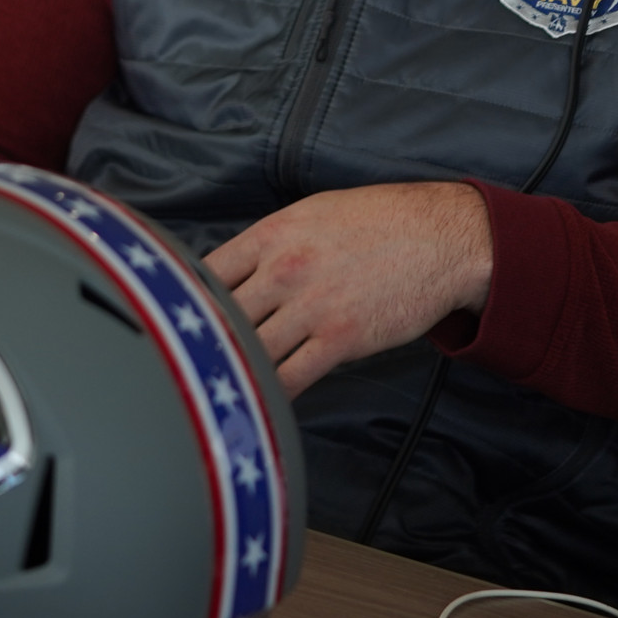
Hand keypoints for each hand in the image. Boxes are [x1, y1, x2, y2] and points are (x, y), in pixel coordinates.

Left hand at [206, 182, 492, 396]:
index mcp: (271, 234)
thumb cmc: (379, 221)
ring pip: (250, 350)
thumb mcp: (312, 213)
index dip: (185, 299)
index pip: (205, 271)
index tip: (176, 321)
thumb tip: (233, 271)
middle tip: (185, 365)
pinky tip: (256, 404)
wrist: (441, 237)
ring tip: (212, 390)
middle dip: (201, 340)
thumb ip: (269, 244)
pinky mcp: (340, 339)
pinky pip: (291, 377)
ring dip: (231, 371)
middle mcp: (284, 269)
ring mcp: (311, 306)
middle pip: (220, 314)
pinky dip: (270, 395)